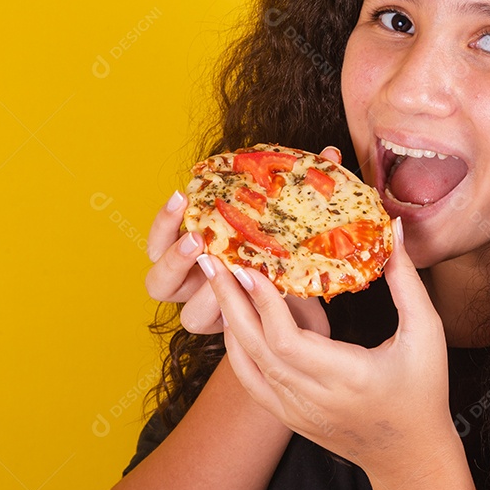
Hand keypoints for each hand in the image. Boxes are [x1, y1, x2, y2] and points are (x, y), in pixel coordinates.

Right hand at [143, 146, 341, 336]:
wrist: (313, 313)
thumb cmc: (290, 259)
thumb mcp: (288, 225)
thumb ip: (300, 191)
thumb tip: (330, 151)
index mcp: (194, 255)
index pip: (159, 239)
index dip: (165, 221)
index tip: (183, 196)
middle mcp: (194, 289)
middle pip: (159, 283)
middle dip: (175, 259)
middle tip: (199, 240)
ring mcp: (213, 317)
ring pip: (189, 317)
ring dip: (209, 296)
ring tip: (231, 272)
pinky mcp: (237, 338)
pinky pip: (227, 333)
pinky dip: (241, 316)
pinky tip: (260, 298)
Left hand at [208, 217, 472, 489]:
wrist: (410, 456)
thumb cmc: (424, 392)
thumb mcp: (426, 333)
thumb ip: (407, 281)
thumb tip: (395, 230)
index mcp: (347, 376)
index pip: (287, 341)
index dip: (264, 303)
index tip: (250, 268)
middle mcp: (314, 398)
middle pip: (256, 347)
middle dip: (230, 301)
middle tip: (213, 263)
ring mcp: (297, 411)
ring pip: (247, 364)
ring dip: (228, 321)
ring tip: (216, 282)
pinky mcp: (289, 417)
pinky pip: (250, 382)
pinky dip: (235, 350)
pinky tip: (232, 321)